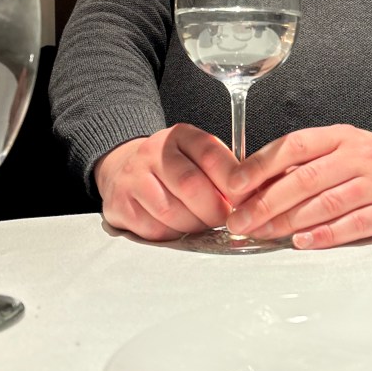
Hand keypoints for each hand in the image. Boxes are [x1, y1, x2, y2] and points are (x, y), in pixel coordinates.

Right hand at [94, 125, 238, 241]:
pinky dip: (172, 234)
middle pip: (190, 185)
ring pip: (171, 211)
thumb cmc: (174, 168)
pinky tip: (178, 227)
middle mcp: (153, 152)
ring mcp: (133, 177)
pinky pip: (153, 228)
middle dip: (214, 209)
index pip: (210, 154)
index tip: (246, 199)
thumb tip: (251, 197)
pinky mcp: (120, 204)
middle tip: (226, 219)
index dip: (232, 180)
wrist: (124, 169)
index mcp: (180, 136)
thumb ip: (223, 171)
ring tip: (202, 223)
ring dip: (194, 225)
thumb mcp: (198, 156)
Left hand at [225, 125, 371, 249]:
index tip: (234, 186)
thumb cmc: (370, 159)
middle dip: (267, 202)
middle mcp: (357, 157)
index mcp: (338, 137)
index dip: (260, 166)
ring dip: (290, 221)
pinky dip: (326, 234)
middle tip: (241, 220)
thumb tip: (254, 184)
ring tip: (263, 232)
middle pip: (306, 178)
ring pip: (327, 203)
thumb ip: (302, 164)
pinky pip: (355, 224)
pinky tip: (302, 241)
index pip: (294, 146)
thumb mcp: (338, 147)